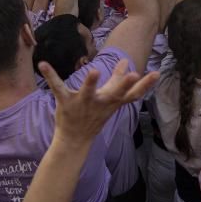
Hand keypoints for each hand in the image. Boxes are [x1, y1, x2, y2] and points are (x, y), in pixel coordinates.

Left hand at [39, 58, 159, 146]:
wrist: (75, 139)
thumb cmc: (94, 116)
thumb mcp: (109, 99)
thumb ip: (117, 80)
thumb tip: (126, 62)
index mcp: (112, 101)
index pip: (133, 94)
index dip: (146, 85)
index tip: (157, 73)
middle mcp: (101, 103)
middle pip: (115, 94)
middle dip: (125, 84)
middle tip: (134, 74)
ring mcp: (83, 103)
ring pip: (88, 92)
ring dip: (91, 83)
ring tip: (94, 71)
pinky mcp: (66, 102)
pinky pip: (58, 88)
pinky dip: (50, 76)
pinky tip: (43, 64)